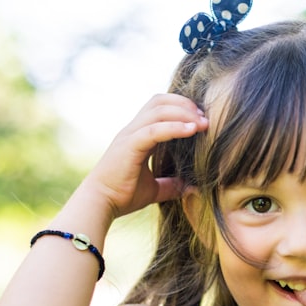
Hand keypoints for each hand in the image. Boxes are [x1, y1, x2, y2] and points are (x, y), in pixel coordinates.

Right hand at [84, 94, 208, 217]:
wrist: (100, 203)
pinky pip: (155, 130)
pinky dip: (175, 127)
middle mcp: (132, 130)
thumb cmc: (122, 195)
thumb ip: (171, 185)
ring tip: (203, 123)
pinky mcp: (129, 145)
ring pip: (158, 111)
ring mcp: (129, 135)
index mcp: (137, 135)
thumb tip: (193, 189)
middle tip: (205, 118)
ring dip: (184, 113)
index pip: (159, 108)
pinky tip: (192, 130)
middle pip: (159, 101)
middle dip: (184, 104)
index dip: (181, 107)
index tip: (201, 120)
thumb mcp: (154, 189)